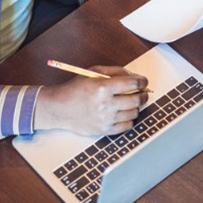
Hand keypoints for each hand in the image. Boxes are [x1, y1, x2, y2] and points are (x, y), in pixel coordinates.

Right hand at [34, 66, 148, 135]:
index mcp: (103, 87)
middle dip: (143, 94)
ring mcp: (105, 119)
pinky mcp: (104, 130)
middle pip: (137, 100)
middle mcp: (106, 104)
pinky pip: (127, 126)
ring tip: (129, 103)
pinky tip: (123, 113)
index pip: (134, 83)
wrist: (59, 108)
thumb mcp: (94, 72)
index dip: (142, 81)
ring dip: (135, 107)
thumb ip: (116, 71)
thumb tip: (135, 76)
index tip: (143, 81)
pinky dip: (129, 119)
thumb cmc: (76, 88)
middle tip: (141, 92)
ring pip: (134, 113)